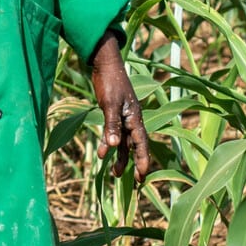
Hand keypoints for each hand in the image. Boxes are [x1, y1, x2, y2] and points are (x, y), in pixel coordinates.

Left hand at [88, 32, 151, 179]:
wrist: (104, 65)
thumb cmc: (110, 83)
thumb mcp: (110, 104)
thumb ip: (112, 124)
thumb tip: (114, 145)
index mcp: (135, 117)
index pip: (141, 144)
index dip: (142, 160)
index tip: (142, 176)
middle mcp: (131, 120)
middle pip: (136, 146)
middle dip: (135, 163)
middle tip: (137, 181)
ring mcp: (123, 117)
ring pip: (124, 142)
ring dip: (120, 157)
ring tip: (114, 173)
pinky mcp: (113, 114)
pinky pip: (114, 133)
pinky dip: (109, 143)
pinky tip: (102, 153)